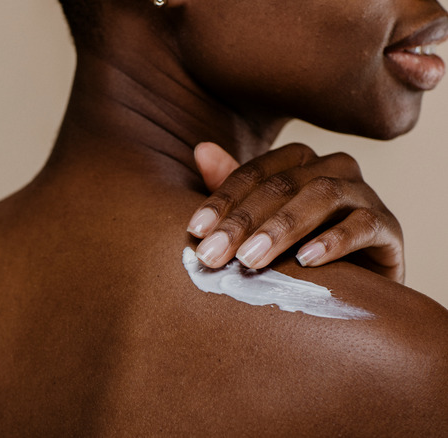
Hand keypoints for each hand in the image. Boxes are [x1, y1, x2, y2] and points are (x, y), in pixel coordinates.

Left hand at [188, 142, 404, 282]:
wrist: (358, 288)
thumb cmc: (298, 251)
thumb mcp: (260, 223)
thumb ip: (233, 190)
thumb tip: (201, 149)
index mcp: (299, 162)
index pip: (254, 173)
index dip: (222, 200)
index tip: (195, 231)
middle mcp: (333, 169)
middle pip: (283, 184)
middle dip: (243, 222)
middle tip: (213, 255)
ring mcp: (364, 195)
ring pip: (323, 196)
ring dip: (283, 227)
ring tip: (251, 259)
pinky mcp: (389, 227)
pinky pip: (364, 225)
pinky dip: (334, 241)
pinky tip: (306, 260)